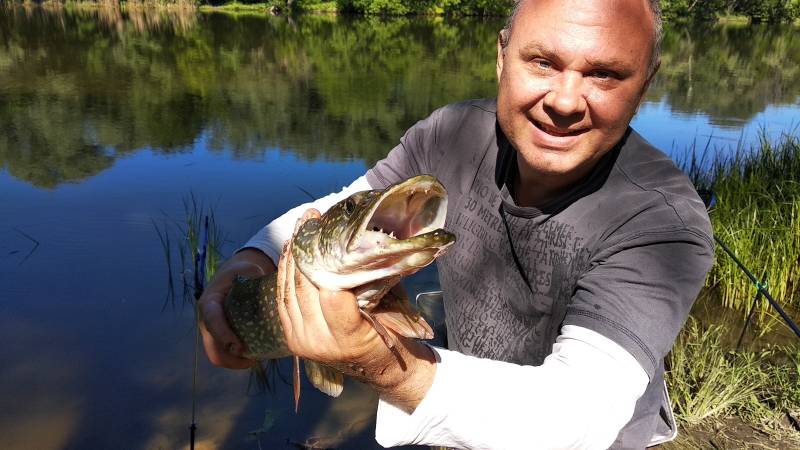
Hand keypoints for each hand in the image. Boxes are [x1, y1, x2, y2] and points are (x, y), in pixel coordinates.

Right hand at [199, 248, 275, 368]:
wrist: (235, 276)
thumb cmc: (242, 273)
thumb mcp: (248, 270)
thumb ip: (256, 276)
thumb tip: (269, 285)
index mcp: (210, 302)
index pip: (212, 320)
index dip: (223, 335)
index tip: (239, 347)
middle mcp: (206, 320)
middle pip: (213, 347)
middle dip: (232, 358)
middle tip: (255, 359)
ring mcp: (212, 331)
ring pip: (218, 356)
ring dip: (236, 362)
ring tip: (257, 359)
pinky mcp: (219, 337)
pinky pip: (224, 355)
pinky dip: (238, 360)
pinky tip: (256, 354)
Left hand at [275, 209, 383, 368]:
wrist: (375, 368)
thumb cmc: (388, 333)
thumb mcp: (391, 309)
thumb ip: (374, 283)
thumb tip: (367, 243)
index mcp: (349, 336)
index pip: (332, 295)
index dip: (328, 264)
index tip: (328, 233)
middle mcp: (320, 341)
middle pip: (305, 288)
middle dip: (305, 249)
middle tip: (310, 218)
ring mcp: (302, 341)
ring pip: (289, 291)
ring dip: (291, 256)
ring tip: (298, 227)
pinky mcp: (291, 336)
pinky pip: (282, 299)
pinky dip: (283, 273)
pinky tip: (288, 251)